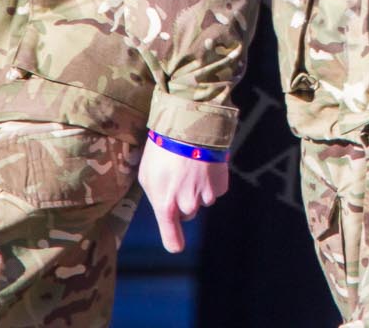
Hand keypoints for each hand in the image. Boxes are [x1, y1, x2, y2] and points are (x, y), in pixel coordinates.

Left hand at [138, 137, 229, 253]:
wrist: (190, 126)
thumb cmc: (162, 149)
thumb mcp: (147, 174)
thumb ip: (156, 196)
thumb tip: (163, 204)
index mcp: (166, 206)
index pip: (173, 240)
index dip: (174, 242)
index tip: (176, 242)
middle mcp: (188, 205)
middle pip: (187, 213)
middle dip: (183, 200)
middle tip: (178, 177)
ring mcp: (206, 196)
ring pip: (202, 200)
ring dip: (197, 188)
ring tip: (191, 165)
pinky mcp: (221, 184)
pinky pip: (215, 189)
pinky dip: (211, 180)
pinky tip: (204, 164)